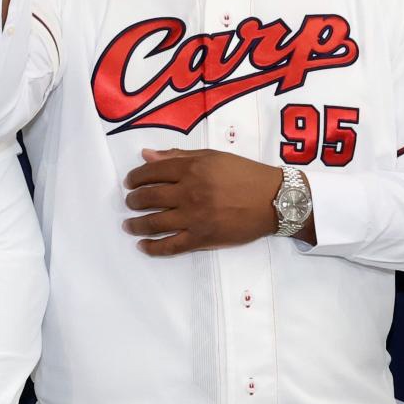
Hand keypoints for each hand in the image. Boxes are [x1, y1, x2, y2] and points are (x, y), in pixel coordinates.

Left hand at [122, 149, 292, 255]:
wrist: (274, 200)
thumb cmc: (245, 174)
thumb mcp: (213, 156)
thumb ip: (179, 156)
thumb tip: (146, 155)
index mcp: (192, 168)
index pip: (151, 172)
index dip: (135, 177)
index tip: (130, 182)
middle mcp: (189, 192)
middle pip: (148, 197)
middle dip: (133, 201)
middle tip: (130, 203)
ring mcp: (194, 217)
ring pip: (154, 223)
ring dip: (136, 224)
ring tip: (129, 225)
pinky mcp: (202, 238)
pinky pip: (170, 246)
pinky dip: (153, 248)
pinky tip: (143, 245)